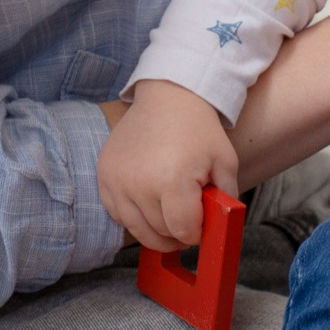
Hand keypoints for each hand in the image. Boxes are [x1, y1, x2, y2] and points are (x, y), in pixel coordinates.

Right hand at [97, 81, 238, 251]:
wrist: (168, 97)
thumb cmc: (199, 130)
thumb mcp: (225, 163)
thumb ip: (225, 201)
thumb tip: (219, 230)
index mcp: (171, 181)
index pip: (183, 230)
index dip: (196, 233)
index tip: (201, 225)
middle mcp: (138, 184)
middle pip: (159, 232)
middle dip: (177, 233)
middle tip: (188, 223)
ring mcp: (116, 180)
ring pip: (135, 228)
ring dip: (155, 230)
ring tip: (170, 219)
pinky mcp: (103, 175)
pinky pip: (116, 213)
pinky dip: (133, 216)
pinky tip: (148, 205)